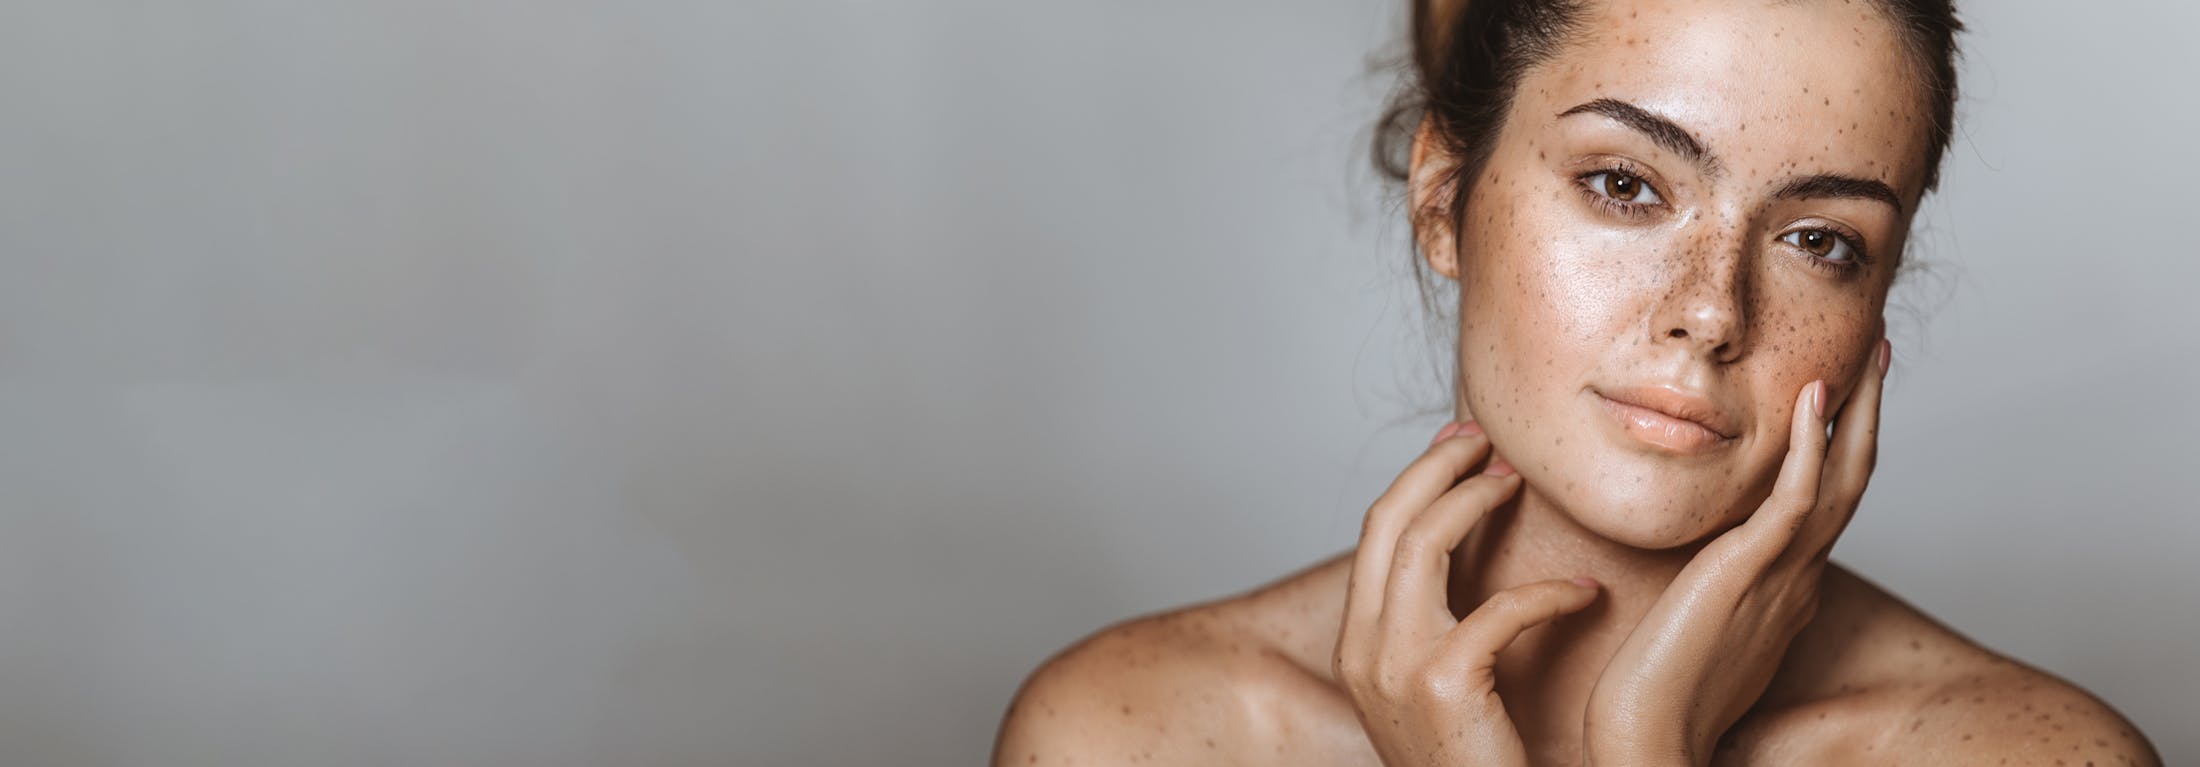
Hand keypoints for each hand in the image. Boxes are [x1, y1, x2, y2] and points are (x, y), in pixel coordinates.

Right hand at [1335, 421, 1603, 765]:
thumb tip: (1472, 565)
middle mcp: (1361, 648)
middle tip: (1489, 443)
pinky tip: (1585, 596)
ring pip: (1422, 542)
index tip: (1463, 448)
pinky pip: (1494, 608)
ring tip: (1521, 485)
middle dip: (1438, 467)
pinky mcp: (1441, 684)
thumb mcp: (1439, 690)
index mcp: (1357, 644)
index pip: (1376, 534)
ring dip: (1476, 500)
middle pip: (1388, 519)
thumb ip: (1441, 630)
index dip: (1419, 479)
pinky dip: (1546, 594)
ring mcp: (1392, 665)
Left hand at [1583, 338, 1891, 765]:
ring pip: (1838, 480)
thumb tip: (1698, 568)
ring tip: (1869, 358)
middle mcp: (1796, 578)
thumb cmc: (1655, 691)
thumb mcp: (1694, 623)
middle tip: (1879, 358)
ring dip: (1855, 414)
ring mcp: (1780, 575)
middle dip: (1867, 416)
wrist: (1647, 734)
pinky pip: (1792, 500)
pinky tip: (1813, 401)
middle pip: (1849, 481)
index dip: (1840, 446)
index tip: (1841, 396)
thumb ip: (1709, 588)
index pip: (1824, 503)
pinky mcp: (1749, 573)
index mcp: (1783, 588)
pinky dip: (1808, 447)